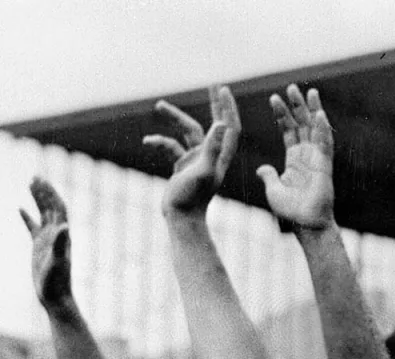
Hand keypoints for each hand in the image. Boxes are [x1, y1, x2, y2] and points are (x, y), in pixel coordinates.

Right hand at [19, 179, 72, 309]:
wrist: (55, 296)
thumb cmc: (57, 281)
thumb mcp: (58, 261)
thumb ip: (61, 243)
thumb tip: (64, 226)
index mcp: (62, 235)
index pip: (58, 209)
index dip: (51, 194)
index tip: (41, 180)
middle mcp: (56, 235)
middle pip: (51, 207)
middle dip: (44, 191)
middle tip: (35, 176)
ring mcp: (47, 240)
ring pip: (42, 214)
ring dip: (38, 199)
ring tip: (30, 184)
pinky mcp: (39, 247)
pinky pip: (33, 227)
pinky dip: (27, 217)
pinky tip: (20, 208)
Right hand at [145, 85, 240, 215]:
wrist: (181, 218)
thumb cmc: (192, 197)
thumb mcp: (203, 170)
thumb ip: (212, 147)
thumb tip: (221, 124)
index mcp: (221, 156)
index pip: (229, 127)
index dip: (228, 108)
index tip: (223, 89)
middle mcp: (211, 156)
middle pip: (214, 124)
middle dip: (214, 105)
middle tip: (212, 85)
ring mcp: (197, 161)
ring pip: (188, 133)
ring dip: (175, 119)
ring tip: (159, 106)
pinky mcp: (183, 167)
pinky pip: (172, 148)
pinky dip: (160, 142)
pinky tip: (147, 142)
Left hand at [259, 85, 335, 230]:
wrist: (306, 224)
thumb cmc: (291, 211)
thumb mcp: (274, 189)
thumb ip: (269, 176)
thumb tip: (262, 169)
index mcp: (294, 160)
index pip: (287, 131)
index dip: (281, 115)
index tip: (273, 98)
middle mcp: (306, 156)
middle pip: (302, 125)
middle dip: (297, 106)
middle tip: (291, 87)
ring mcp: (317, 159)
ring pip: (315, 129)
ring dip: (312, 111)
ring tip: (309, 92)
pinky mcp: (325, 166)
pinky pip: (325, 144)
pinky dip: (323, 129)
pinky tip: (320, 114)